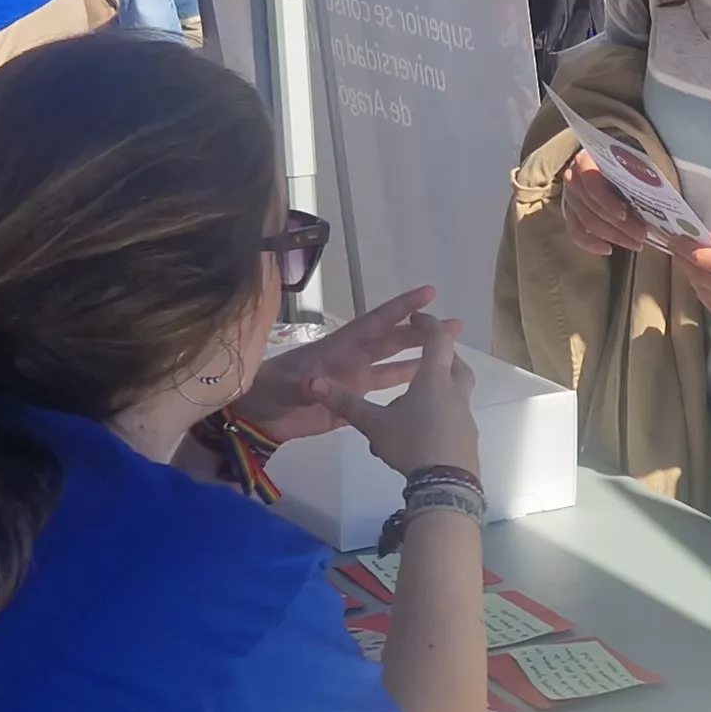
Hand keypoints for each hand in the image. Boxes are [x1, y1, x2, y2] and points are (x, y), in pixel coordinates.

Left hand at [234, 285, 438, 441]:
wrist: (255, 417)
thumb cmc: (265, 392)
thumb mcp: (281, 386)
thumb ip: (299, 385)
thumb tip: (313, 385)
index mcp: (338, 348)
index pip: (375, 323)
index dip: (400, 308)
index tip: (428, 294)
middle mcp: (351, 359)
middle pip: (392, 341)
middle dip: (421, 332)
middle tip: (455, 325)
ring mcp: (352, 379)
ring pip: (392, 363)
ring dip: (419, 356)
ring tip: (450, 350)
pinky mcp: (351, 401)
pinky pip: (383, 388)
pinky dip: (404, 383)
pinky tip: (426, 383)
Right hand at [324, 310, 479, 480]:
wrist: (446, 484)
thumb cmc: (411, 444)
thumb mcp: (374, 424)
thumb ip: (346, 403)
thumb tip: (312, 383)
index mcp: (433, 379)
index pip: (436, 340)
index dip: (427, 325)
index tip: (417, 317)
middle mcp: (455, 392)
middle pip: (455, 364)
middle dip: (441, 355)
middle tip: (423, 356)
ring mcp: (465, 417)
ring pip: (458, 392)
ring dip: (442, 387)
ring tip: (416, 398)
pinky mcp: (468, 439)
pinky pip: (456, 417)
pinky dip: (443, 414)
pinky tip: (423, 430)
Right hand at [558, 150, 656, 254]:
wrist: (605, 160)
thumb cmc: (622, 161)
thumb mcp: (630, 160)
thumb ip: (639, 172)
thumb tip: (662, 194)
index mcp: (586, 159)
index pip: (592, 181)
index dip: (607, 200)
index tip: (626, 214)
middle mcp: (573, 177)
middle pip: (593, 207)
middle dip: (619, 225)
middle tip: (642, 236)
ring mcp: (569, 196)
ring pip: (587, 222)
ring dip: (612, 236)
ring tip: (635, 244)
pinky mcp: (569, 212)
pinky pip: (576, 232)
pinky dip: (591, 244)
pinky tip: (608, 250)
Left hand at [680, 228, 710, 324]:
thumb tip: (696, 241)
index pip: (703, 259)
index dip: (684, 248)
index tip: (674, 239)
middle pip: (699, 277)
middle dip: (684, 262)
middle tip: (676, 249)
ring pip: (703, 292)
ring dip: (692, 277)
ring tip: (688, 263)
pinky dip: (702, 292)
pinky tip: (701, 281)